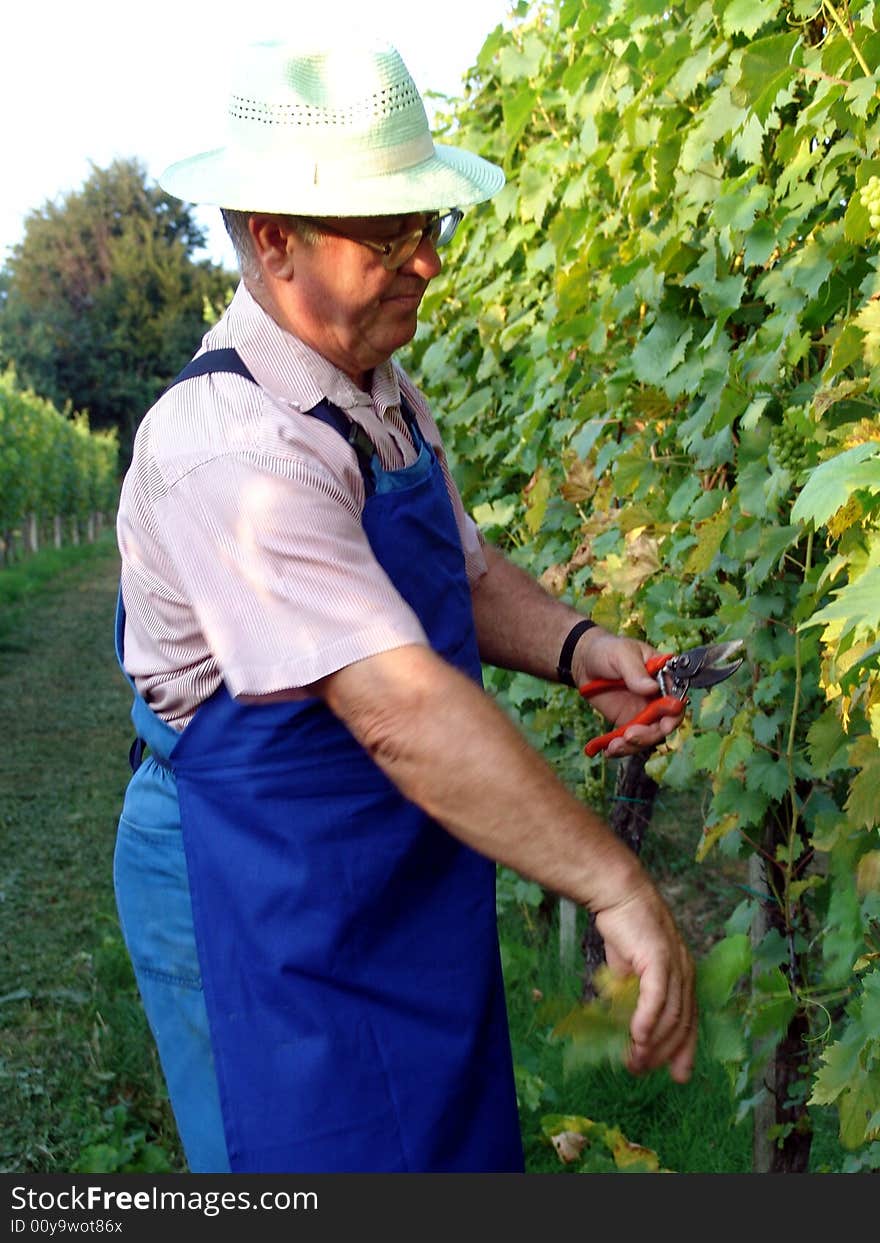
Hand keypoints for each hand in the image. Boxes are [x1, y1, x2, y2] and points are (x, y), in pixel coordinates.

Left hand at [573, 628, 684, 757]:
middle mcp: (657, 698)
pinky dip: (621, 748)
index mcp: (663, 678)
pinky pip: (629, 740)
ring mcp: (642, 712)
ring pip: (647, 736)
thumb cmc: (608, 650)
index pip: (676, 699)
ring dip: (634, 745)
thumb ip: (636, 671)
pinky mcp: (627, 722)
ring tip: (614, 746)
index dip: (673, 714)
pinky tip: (608, 750)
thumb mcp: (622, 655)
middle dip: (650, 735)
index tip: (664, 724)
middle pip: (664, 724)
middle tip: (630, 736)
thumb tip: (651, 688)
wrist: (584, 662)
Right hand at [594, 877, 696, 1082]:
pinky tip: (637, 1036)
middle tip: (640, 1070)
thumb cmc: (624, 927)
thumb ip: (634, 994)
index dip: (684, 1050)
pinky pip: (657, 996)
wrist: (619, 893)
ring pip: (670, 1014)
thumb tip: (626, 1024)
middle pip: (682, 1023)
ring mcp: (676, 965)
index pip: (689, 1021)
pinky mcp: (660, 958)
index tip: (677, 1076)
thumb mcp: (631, 968)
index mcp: (683, 976)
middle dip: (663, 1054)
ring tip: (633, 1060)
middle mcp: (685, 973)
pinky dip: (648, 1019)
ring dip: (652, 1043)